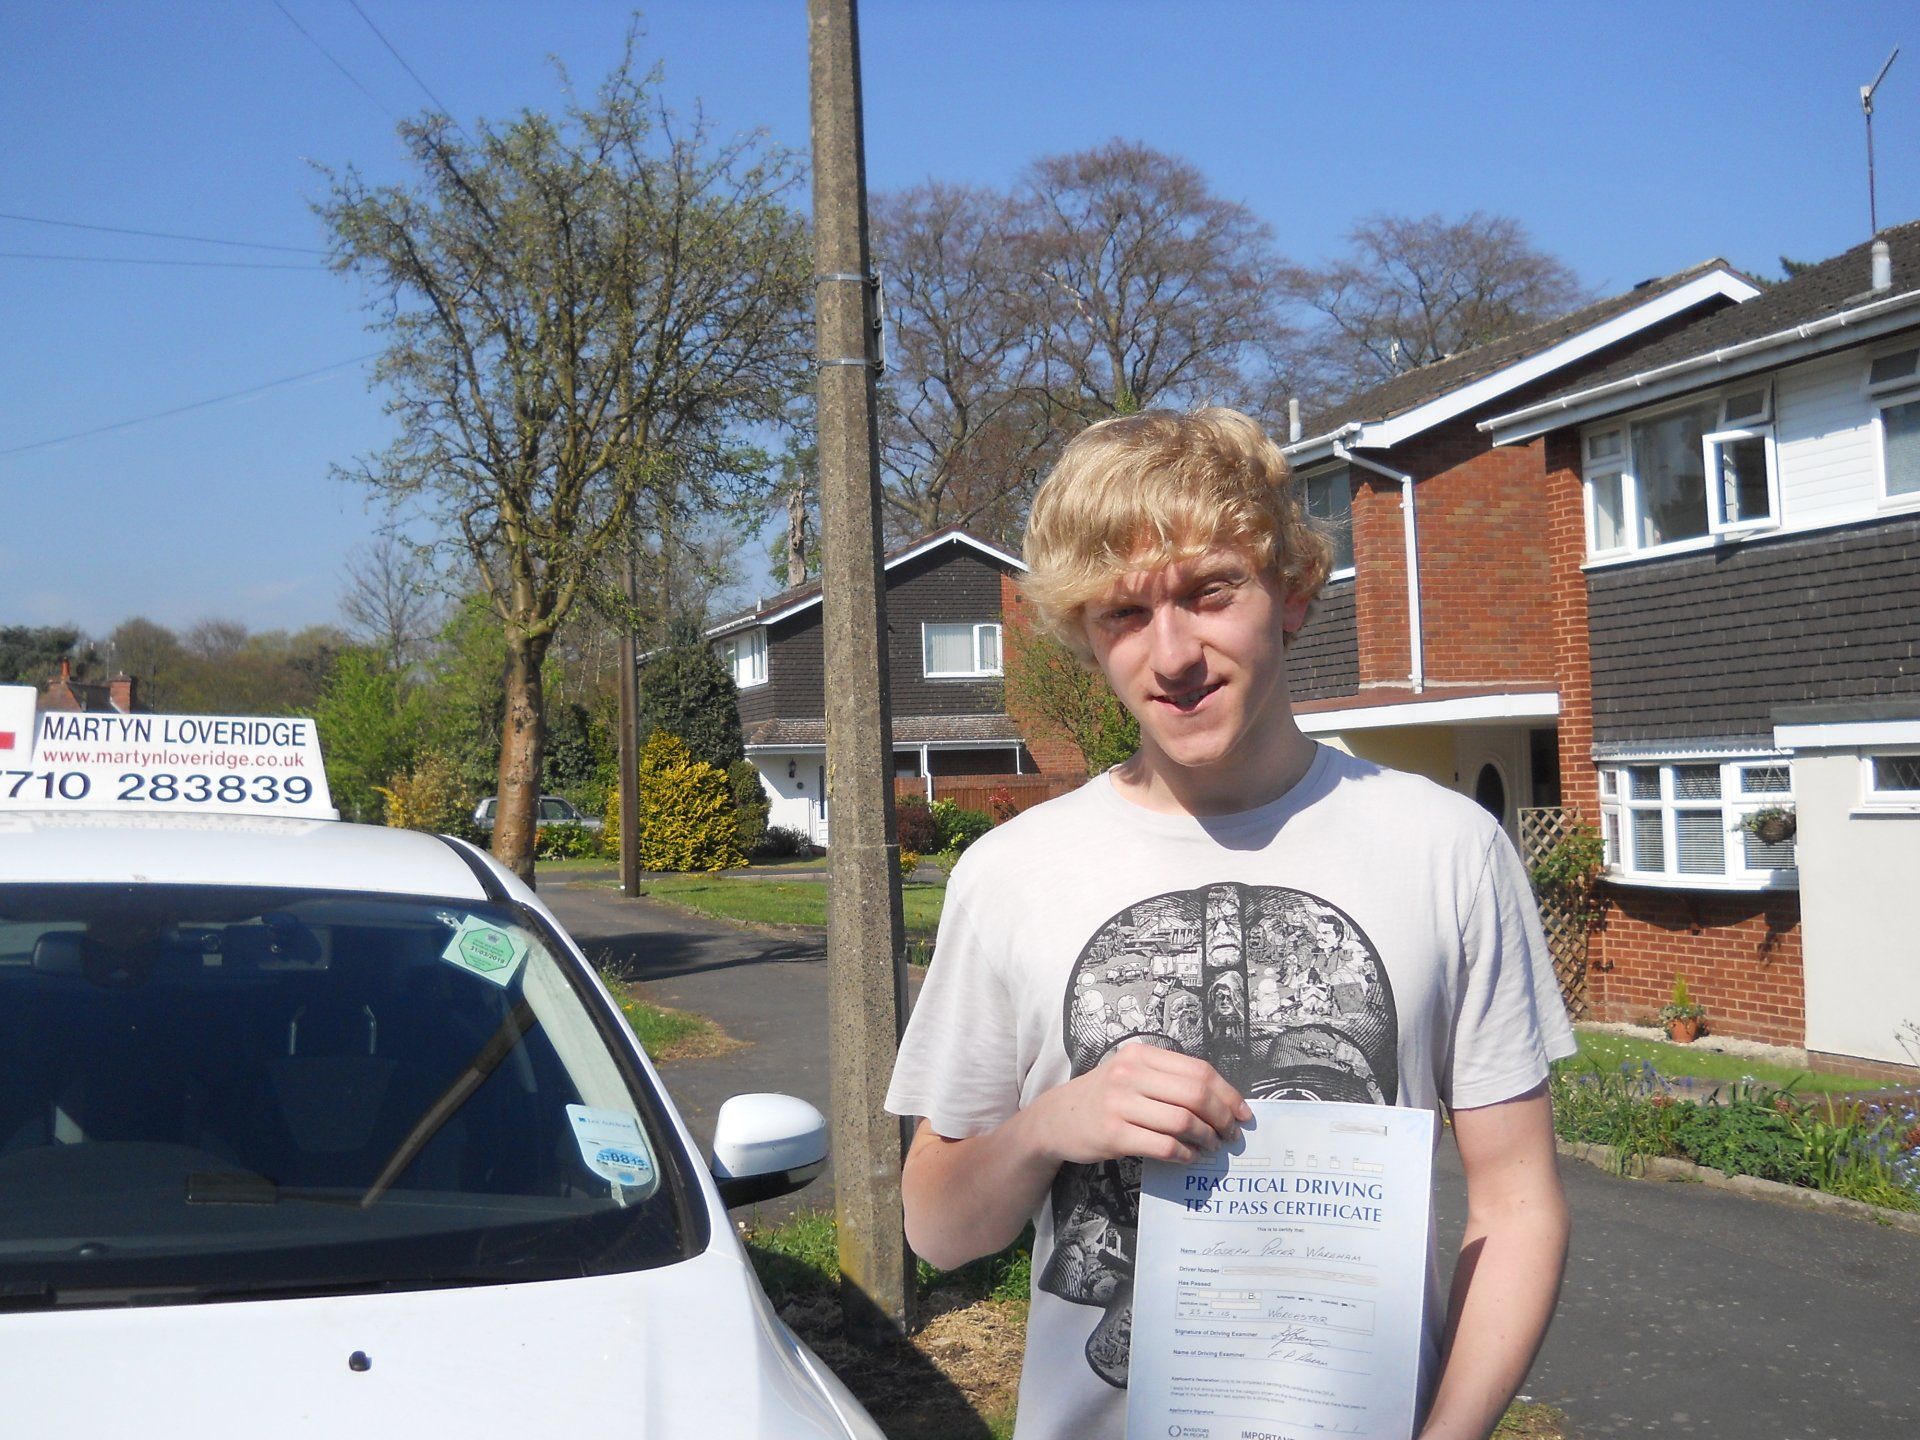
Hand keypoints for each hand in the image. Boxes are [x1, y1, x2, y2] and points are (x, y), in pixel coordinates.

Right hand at [1032, 1043, 1251, 1167]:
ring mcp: (1120, 1103)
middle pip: (1196, 1094)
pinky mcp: (1114, 1134)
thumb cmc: (1103, 1097)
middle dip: (1222, 1117)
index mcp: (1142, 1055)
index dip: (1228, 1093)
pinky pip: (1163, 1145)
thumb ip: (1168, 1080)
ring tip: (1211, 1147)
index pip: (1199, 1070)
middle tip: (1230, 1134)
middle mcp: (1130, 1074)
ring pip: (1182, 1121)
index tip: (1243, 1113)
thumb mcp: (1131, 1075)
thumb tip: (1221, 1101)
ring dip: (1206, 1138)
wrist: (1056, 1119)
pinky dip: (1184, 1154)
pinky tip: (1189, 1157)